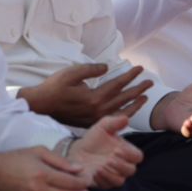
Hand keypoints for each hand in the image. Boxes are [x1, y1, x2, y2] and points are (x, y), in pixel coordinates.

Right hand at [18, 63, 152, 128]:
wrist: (41, 105)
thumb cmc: (54, 87)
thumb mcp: (71, 72)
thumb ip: (91, 69)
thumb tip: (107, 67)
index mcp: (94, 97)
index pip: (118, 84)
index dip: (130, 75)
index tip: (140, 68)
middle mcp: (98, 110)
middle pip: (124, 98)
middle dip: (138, 89)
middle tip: (150, 82)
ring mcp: (95, 119)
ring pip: (122, 111)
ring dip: (135, 104)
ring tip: (144, 97)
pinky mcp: (91, 123)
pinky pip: (113, 119)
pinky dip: (124, 114)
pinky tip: (129, 111)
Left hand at [67, 115, 143, 188]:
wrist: (77, 150)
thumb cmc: (93, 139)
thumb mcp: (102, 127)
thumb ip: (114, 122)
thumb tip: (126, 118)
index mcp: (126, 152)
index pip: (138, 156)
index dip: (130, 155)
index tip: (118, 149)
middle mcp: (122, 165)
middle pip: (131, 170)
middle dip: (121, 165)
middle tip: (110, 158)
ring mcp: (113, 175)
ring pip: (120, 180)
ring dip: (112, 174)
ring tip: (101, 166)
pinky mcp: (103, 183)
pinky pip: (107, 185)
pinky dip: (102, 179)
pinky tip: (95, 172)